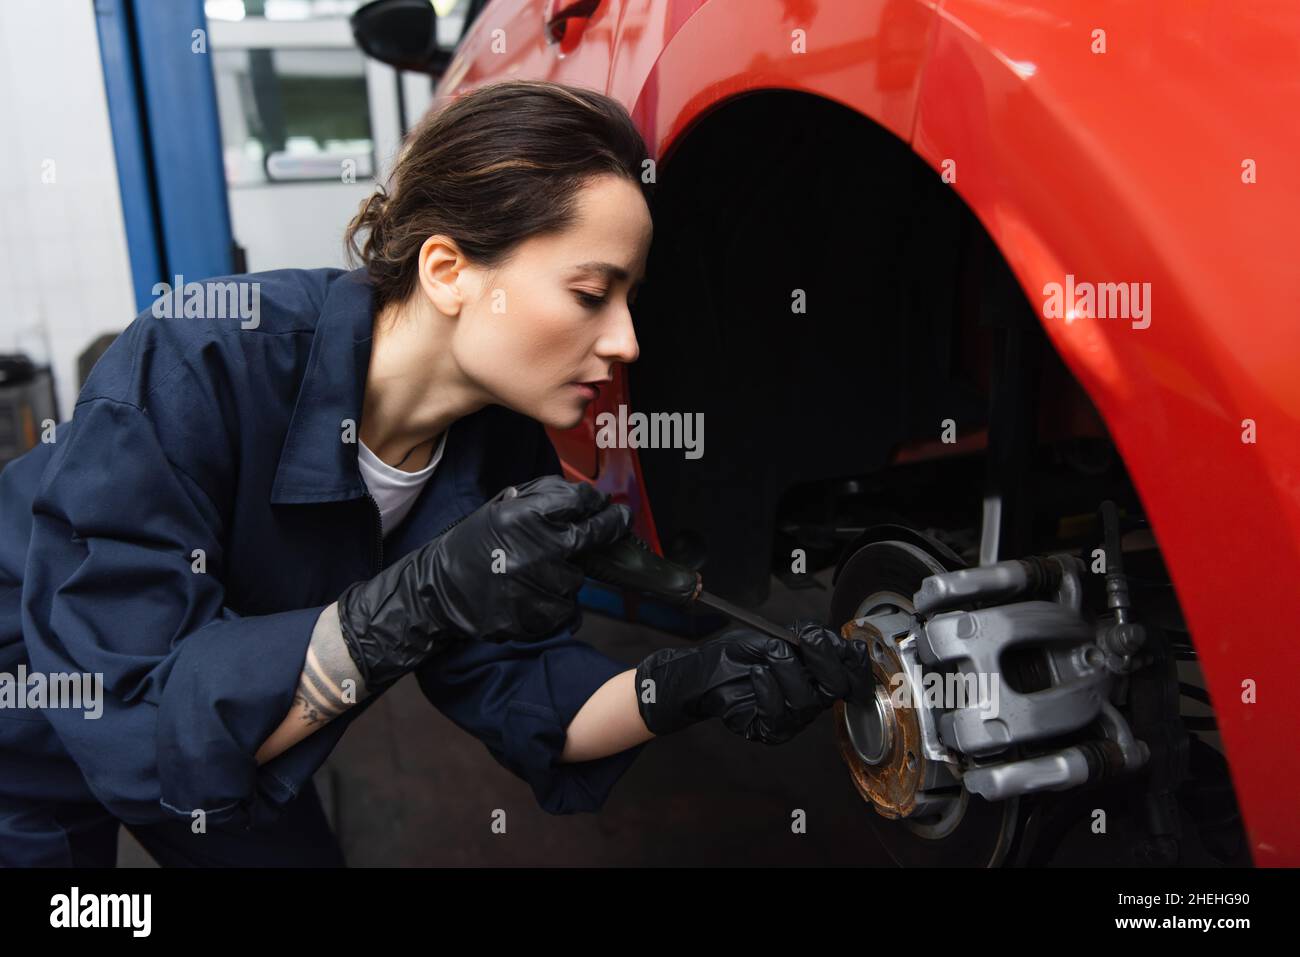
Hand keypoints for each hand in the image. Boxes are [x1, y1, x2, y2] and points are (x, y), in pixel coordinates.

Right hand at [337, 475, 630, 689]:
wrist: (439, 591)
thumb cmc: (473, 545)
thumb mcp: (501, 507)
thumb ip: (542, 497)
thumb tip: (586, 497)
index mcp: (524, 515)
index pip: (580, 500)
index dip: (598, 502)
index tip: (611, 506)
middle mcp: (536, 548)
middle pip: (591, 537)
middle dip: (607, 529)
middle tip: (617, 524)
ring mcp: (537, 585)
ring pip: (577, 578)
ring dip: (567, 574)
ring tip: (537, 573)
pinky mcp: (536, 617)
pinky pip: (566, 610)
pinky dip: (556, 605)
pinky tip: (532, 596)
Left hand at [633, 621, 872, 744]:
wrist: (705, 671)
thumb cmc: (741, 654)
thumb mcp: (778, 634)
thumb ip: (809, 636)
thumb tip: (835, 639)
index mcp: (817, 676)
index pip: (851, 677)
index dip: (858, 667)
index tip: (851, 649)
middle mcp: (810, 699)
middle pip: (836, 689)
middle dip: (824, 661)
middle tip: (807, 641)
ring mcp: (791, 719)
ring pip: (807, 701)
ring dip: (788, 670)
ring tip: (771, 653)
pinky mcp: (769, 731)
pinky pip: (777, 715)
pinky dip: (768, 690)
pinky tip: (757, 674)